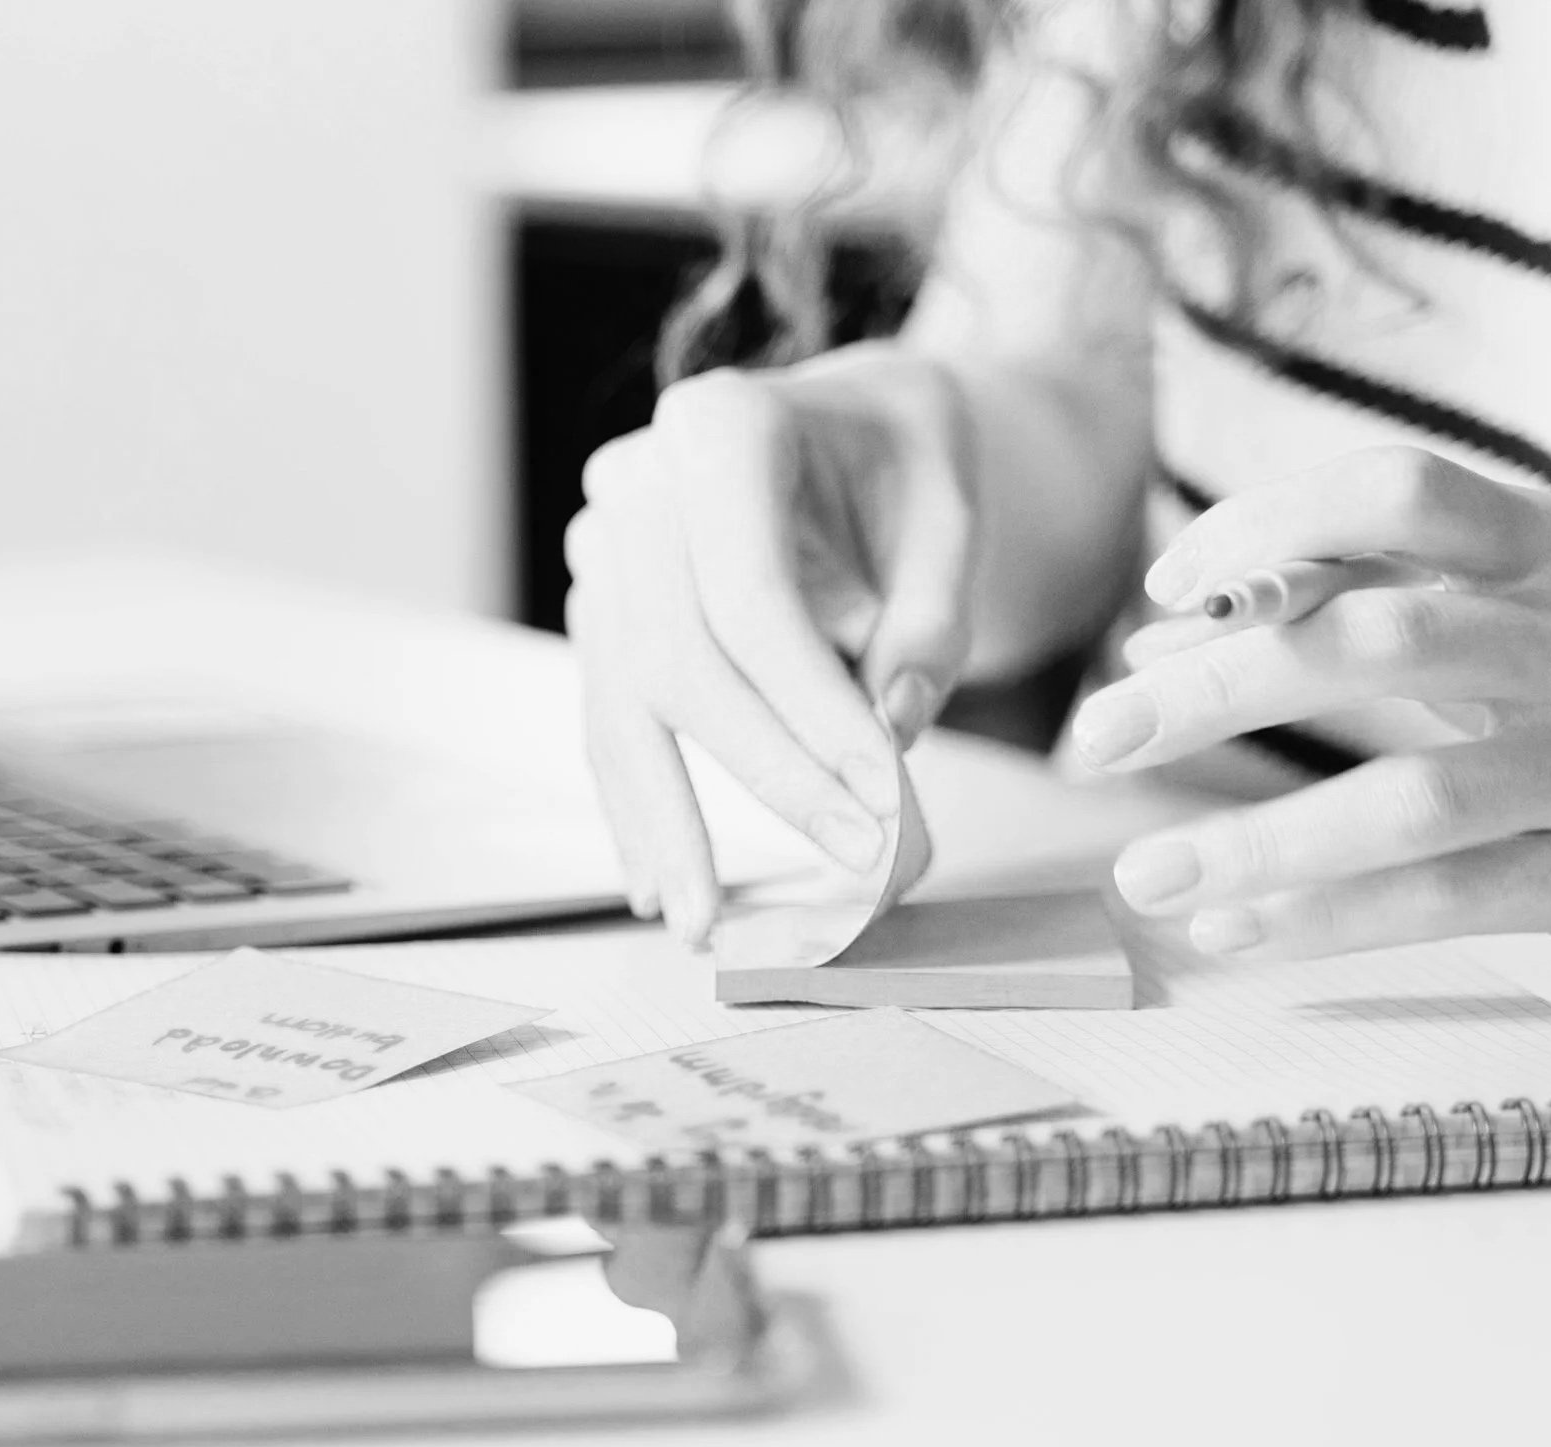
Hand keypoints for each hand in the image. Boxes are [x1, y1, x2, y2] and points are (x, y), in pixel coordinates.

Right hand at [565, 346, 975, 943]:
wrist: (841, 421)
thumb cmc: (900, 453)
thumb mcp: (951, 502)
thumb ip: (930, 614)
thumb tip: (890, 729)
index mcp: (718, 424)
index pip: (749, 596)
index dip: (812, 709)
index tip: (885, 797)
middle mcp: (635, 484)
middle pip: (676, 659)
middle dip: (764, 777)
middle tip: (854, 862)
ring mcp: (602, 551)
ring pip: (622, 704)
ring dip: (665, 821)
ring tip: (704, 921)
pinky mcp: (600, 612)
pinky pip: (607, 719)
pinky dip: (635, 805)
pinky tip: (655, 882)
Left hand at [1075, 447, 1550, 956]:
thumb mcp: (1521, 604)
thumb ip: (1356, 601)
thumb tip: (1160, 649)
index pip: (1395, 494)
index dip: (1265, 528)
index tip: (1166, 589)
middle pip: (1374, 643)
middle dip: (1215, 690)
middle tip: (1098, 737)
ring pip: (1409, 799)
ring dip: (1255, 842)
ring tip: (1143, 874)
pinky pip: (1447, 902)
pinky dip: (1325, 921)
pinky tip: (1234, 931)